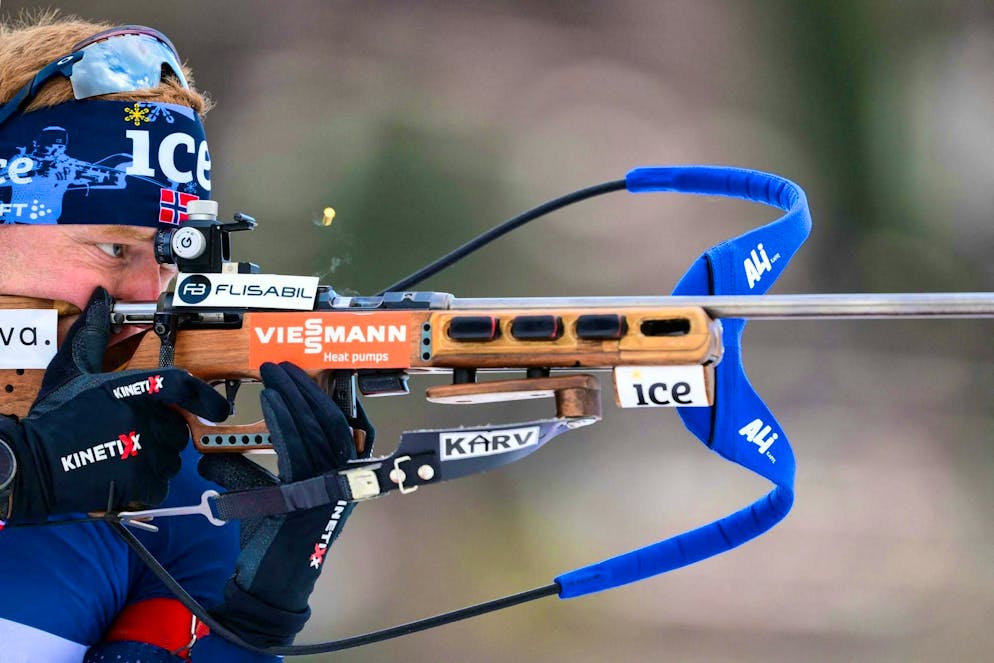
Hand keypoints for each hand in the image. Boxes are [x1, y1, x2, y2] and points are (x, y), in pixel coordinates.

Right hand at [0, 288, 228, 520]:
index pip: (182, 386)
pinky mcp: (137, 483)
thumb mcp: (72, 368)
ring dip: (156, 458)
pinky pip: (161, 484)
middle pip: (177, 426)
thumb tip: (102, 299)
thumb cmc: (53, 417)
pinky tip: (124, 476)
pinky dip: (148, 484)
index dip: (206, 397)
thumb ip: (95, 334)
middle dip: (162, 431)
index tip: (218, 408)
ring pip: (171, 457)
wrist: (30, 463)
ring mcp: (142, 452)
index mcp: (130, 389)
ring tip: (123, 454)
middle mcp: (141, 419)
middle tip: (132, 434)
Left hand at [199, 361, 374, 647]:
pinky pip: (298, 451)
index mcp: (335, 480)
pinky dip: (284, 423)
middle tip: (278, 367)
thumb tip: (206, 452)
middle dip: (303, 391)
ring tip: (272, 378)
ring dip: (292, 399)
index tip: (293, 376)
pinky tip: (268, 404)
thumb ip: (240, 472)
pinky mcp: (309, 499)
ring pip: (314, 433)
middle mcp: (339, 484)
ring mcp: (328, 492)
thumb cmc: (268, 544)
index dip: (315, 398)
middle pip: (327, 424)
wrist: (269, 588)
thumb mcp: (257, 498)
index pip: (333, 428)